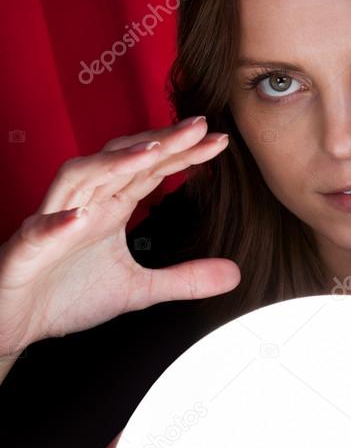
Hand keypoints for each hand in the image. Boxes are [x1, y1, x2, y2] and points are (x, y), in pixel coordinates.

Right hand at [0, 116, 239, 358]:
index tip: (219, 142)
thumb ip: (185, 279)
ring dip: (112, 164)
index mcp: (109, 208)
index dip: (183, 154)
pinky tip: (78, 219)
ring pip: (79, 178)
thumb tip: (234, 273)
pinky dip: (58, 222)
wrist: (19, 320)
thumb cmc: (70, 294)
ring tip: (148, 154)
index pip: (151, 171)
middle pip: (121, 161)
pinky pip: (41, 230)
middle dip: (157, 142)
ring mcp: (53, 222)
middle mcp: (83, 204)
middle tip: (197, 126)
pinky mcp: (27, 249)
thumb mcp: (140, 290)